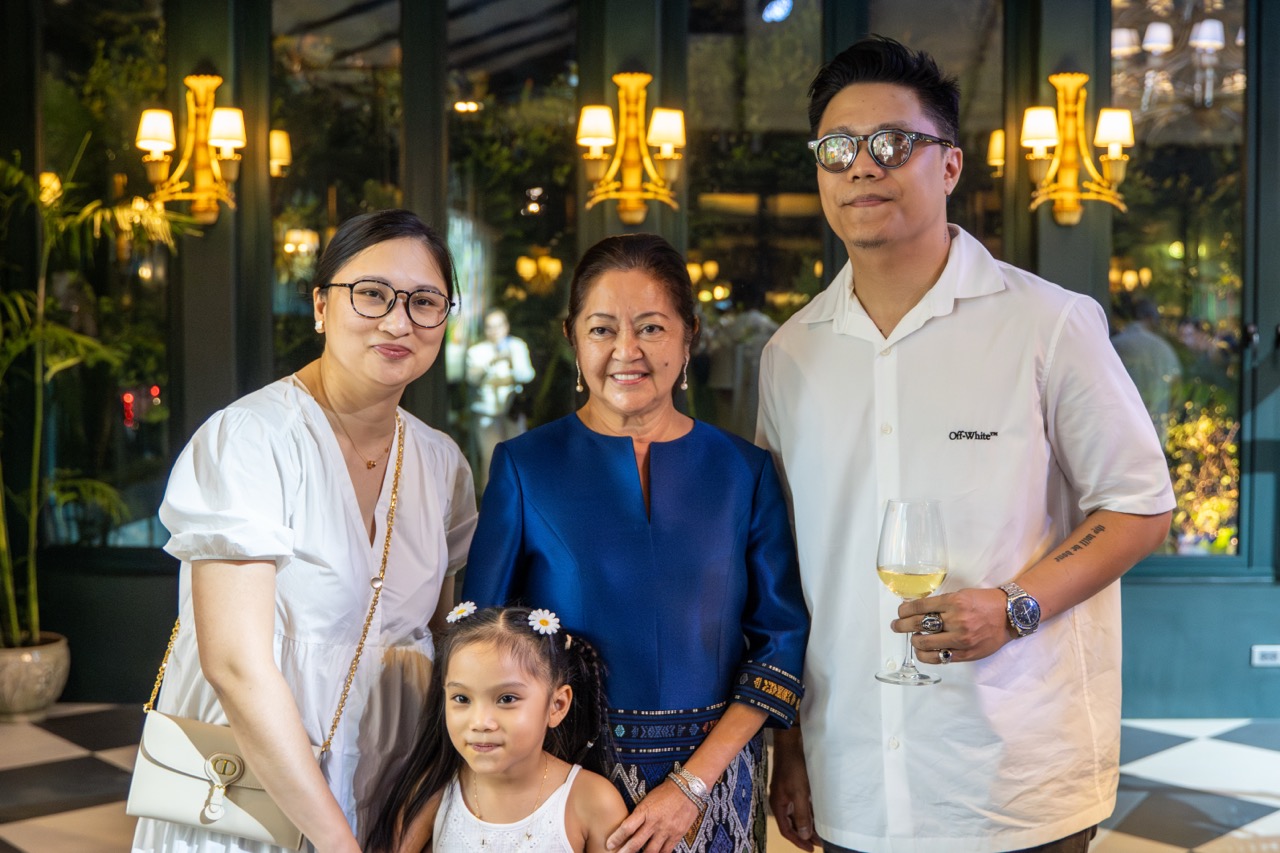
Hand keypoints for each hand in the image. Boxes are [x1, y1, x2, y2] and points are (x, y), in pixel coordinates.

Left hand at [607, 779, 699, 852]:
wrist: (688, 789)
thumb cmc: (665, 792)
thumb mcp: (648, 799)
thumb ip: (640, 814)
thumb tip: (629, 828)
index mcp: (645, 811)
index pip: (627, 827)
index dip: (616, 838)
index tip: (609, 845)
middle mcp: (654, 822)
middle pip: (636, 843)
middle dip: (625, 852)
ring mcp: (666, 830)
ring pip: (651, 851)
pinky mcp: (676, 835)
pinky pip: (666, 851)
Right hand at [769, 734, 815, 850]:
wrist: (792, 744)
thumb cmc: (793, 768)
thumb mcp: (799, 793)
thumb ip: (802, 815)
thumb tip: (804, 835)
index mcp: (778, 805)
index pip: (786, 830)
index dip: (798, 841)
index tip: (811, 849)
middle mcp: (782, 801)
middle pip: (792, 823)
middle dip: (805, 834)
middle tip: (819, 843)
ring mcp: (788, 793)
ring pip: (798, 814)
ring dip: (809, 823)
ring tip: (821, 832)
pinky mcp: (795, 786)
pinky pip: (802, 804)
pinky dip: (810, 812)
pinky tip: (820, 815)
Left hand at [895, 587, 1010, 663]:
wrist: (1010, 615)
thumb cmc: (985, 603)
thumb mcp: (962, 595)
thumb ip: (941, 603)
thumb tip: (917, 609)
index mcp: (954, 602)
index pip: (920, 607)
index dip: (904, 610)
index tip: (900, 612)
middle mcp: (956, 620)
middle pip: (918, 625)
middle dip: (901, 625)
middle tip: (896, 626)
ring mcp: (961, 639)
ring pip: (925, 644)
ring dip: (914, 641)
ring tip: (913, 639)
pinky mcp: (966, 654)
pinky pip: (939, 658)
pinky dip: (927, 655)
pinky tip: (923, 651)